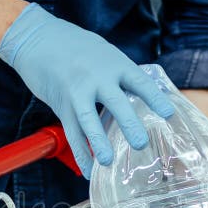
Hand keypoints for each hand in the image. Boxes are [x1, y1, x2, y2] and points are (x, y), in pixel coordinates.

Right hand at [0, 4, 174, 177]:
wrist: (38, 39)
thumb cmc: (76, 47)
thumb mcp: (104, 53)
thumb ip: (121, 74)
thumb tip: (144, 96)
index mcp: (115, 63)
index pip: (139, 83)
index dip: (155, 98)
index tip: (169, 114)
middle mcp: (97, 77)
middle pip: (116, 103)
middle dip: (128, 124)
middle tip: (140, 143)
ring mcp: (78, 92)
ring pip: (89, 121)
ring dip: (99, 143)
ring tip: (108, 161)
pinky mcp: (62, 105)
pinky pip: (72, 132)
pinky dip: (80, 153)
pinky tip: (89, 168)